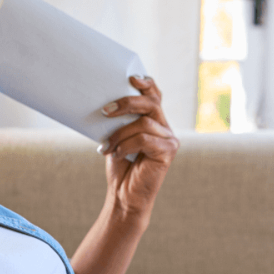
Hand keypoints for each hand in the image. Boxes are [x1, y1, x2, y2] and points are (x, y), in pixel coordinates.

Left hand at [98, 75, 178, 223]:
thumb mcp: (116, 137)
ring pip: (143, 123)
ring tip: (107, 146)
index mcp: (154, 121)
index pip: (155, 95)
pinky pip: (144, 139)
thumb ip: (119, 120)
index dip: (146, 84)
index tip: (131, 78)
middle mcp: (165, 127)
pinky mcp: (168, 152)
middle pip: (151, 103)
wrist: (124, 195)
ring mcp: (169, 139)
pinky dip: (126, 145)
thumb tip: (104, 101)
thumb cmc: (120, 166)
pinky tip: (117, 154)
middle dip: (126, 102)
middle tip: (104, 111)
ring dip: (119, 133)